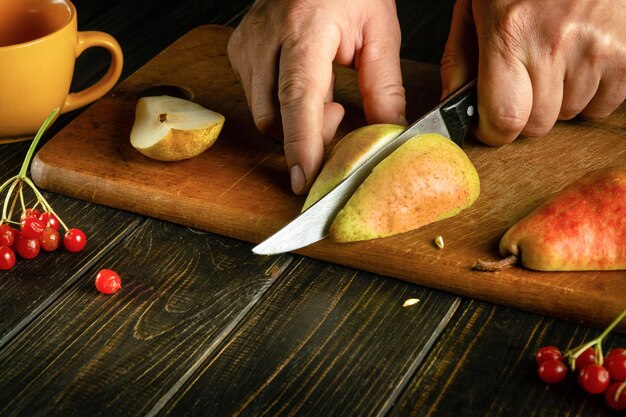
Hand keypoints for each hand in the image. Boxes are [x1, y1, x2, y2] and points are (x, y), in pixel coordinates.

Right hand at [227, 0, 406, 193]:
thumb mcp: (380, 30)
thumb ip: (385, 87)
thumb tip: (389, 135)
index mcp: (304, 28)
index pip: (298, 98)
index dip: (302, 144)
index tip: (306, 179)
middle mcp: (266, 37)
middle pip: (273, 117)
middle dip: (305, 136)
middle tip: (340, 113)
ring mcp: (247, 44)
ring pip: (262, 113)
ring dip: (295, 121)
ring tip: (325, 95)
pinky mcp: (240, 50)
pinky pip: (257, 98)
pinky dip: (282, 106)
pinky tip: (304, 86)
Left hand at [441, 0, 625, 144]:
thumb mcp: (478, 5)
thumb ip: (459, 58)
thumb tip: (451, 104)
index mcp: (509, 31)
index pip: (503, 119)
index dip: (493, 131)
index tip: (489, 124)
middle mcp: (553, 43)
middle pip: (536, 125)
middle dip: (525, 112)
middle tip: (525, 80)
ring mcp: (596, 50)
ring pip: (569, 115)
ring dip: (559, 100)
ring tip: (557, 59)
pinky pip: (602, 107)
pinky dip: (591, 93)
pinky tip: (581, 60)